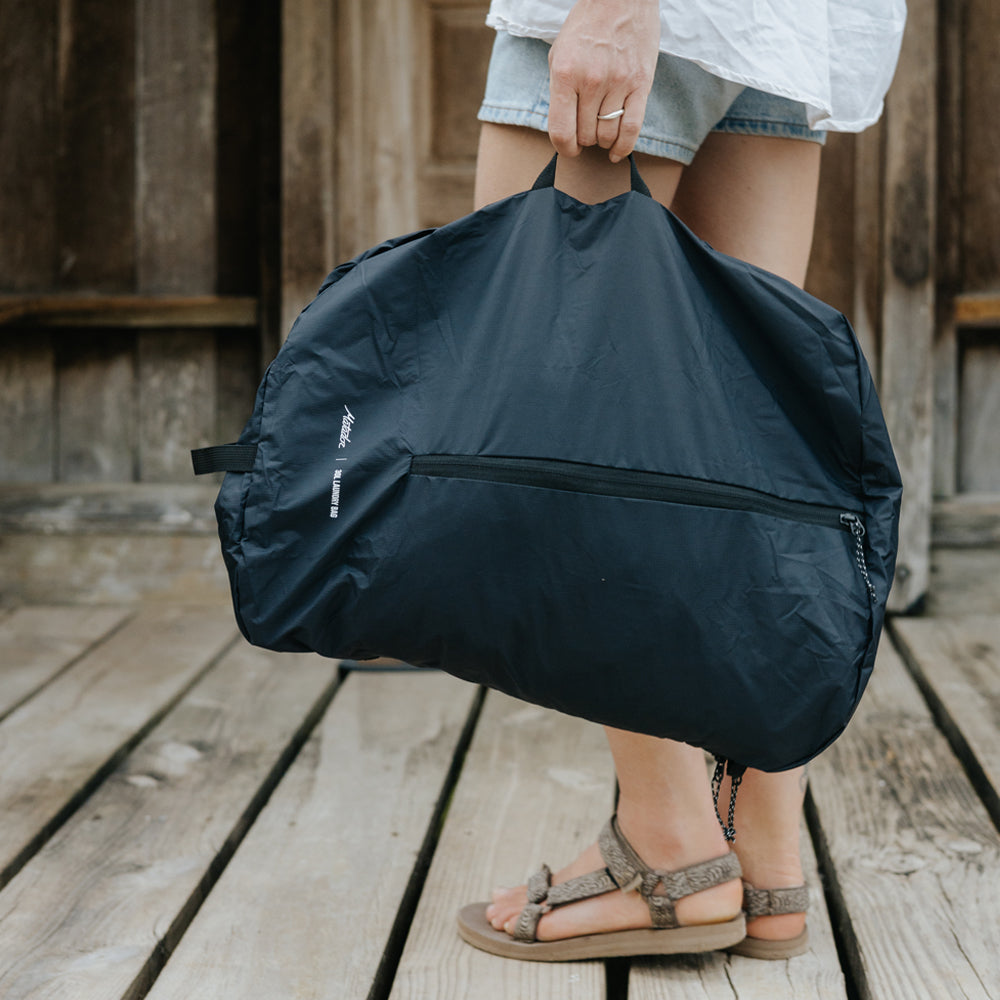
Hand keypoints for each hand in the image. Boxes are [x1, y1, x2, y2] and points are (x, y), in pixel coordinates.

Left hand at [547, 0, 659, 161]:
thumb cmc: (587, 25)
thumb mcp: (559, 53)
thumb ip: (559, 91)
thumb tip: (563, 127)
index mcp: (566, 74)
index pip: (561, 131)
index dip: (564, 148)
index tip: (568, 149)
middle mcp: (591, 81)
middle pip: (585, 135)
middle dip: (584, 139)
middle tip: (586, 130)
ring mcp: (618, 83)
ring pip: (607, 134)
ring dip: (602, 141)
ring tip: (601, 132)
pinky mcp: (641, 84)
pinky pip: (633, 129)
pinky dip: (624, 147)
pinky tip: (617, 152)